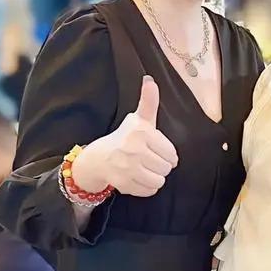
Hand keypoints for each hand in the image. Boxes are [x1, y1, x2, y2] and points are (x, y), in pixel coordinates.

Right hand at [72, 75, 177, 196]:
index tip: (157, 150)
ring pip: (159, 181)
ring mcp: (127, 168)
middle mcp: (133, 150)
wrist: (99, 158)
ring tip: (144, 169)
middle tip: (149, 160)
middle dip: (161, 166)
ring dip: (155, 177)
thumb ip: (149, 101)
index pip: (171, 153)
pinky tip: (138, 177)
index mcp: (141, 132)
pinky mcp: (123, 184)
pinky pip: (149, 191)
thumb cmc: (126, 137)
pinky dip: (147, 187)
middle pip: (166, 168)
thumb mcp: (139, 119)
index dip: (168, 154)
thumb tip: (150, 80)